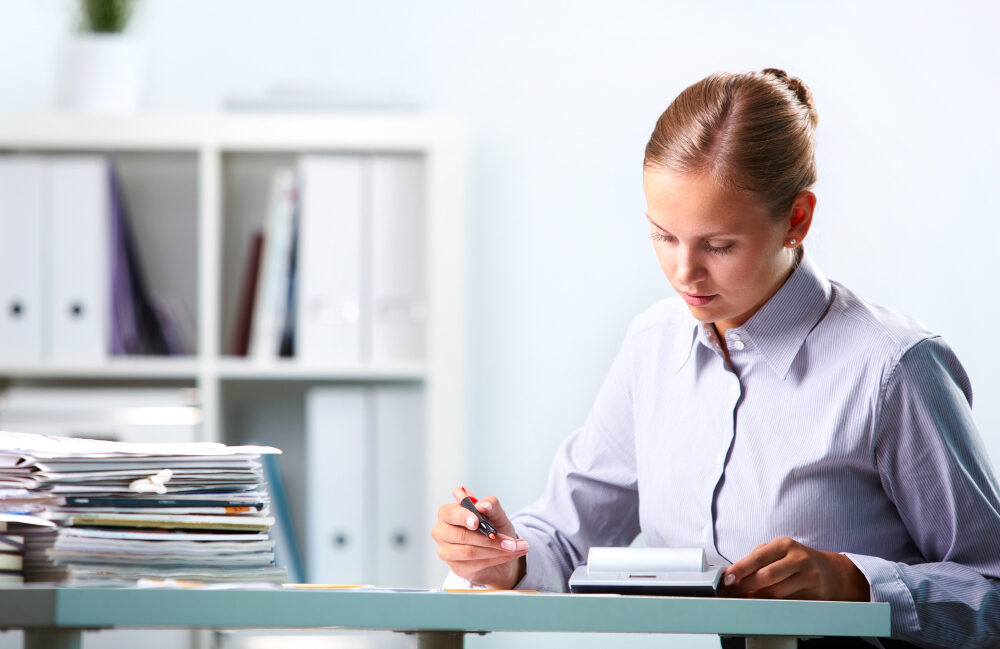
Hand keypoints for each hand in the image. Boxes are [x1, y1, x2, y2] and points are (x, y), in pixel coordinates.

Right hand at [431, 487, 527, 588]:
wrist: (500, 552)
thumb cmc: (493, 529)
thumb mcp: (497, 515)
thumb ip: (491, 506)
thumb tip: (483, 505)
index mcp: (448, 513)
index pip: (449, 513)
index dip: (463, 517)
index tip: (476, 522)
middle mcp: (442, 532)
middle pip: (461, 535)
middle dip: (489, 539)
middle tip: (510, 541)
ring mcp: (447, 552)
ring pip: (470, 551)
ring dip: (496, 550)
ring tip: (514, 547)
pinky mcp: (457, 567)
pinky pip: (477, 563)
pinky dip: (496, 559)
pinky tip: (509, 555)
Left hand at [721, 536, 869, 600]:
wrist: (831, 572)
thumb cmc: (796, 560)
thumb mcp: (779, 550)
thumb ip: (756, 558)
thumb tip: (733, 573)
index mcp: (784, 545)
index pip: (758, 557)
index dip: (741, 568)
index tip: (727, 578)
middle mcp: (798, 559)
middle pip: (766, 576)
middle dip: (745, 586)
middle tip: (731, 592)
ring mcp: (808, 577)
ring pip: (776, 593)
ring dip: (755, 598)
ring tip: (743, 599)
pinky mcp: (814, 595)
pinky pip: (787, 603)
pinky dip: (771, 606)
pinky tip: (762, 605)